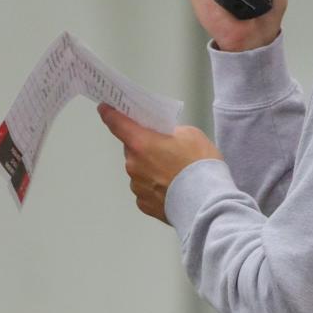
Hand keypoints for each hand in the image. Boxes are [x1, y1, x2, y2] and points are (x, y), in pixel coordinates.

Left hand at [97, 103, 223, 223]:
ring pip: (139, 171)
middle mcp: (133, 164)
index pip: (117, 123)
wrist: (207, 201)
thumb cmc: (199, 167)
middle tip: (166, 148)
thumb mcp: (190, 134)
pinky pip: (145, 190)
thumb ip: (171, 132)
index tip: (105, 109)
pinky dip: (155, 187)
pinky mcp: (144, 203)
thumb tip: (166, 138)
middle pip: (132, 149)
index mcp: (141, 143)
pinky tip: (173, 187)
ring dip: (151, 169)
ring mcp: (137, 186)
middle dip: (145, 146)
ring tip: (175, 173)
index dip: (110, 114)